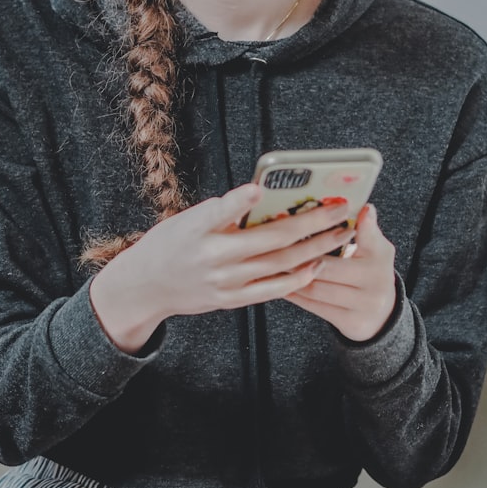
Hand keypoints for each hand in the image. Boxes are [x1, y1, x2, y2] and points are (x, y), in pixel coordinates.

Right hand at [90, 183, 355, 351]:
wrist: (146, 286)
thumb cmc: (171, 243)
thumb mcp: (188, 219)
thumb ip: (224, 212)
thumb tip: (264, 198)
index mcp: (198, 228)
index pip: (221, 210)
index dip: (241, 199)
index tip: (260, 187)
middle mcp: (213, 257)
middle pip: (273, 238)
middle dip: (313, 221)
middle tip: (340, 208)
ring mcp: (225, 281)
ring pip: (281, 263)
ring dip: (316, 247)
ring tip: (340, 234)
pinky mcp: (231, 299)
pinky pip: (273, 290)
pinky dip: (297, 277)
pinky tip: (316, 265)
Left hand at [285, 203, 397, 341]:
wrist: (382, 316)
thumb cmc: (371, 274)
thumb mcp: (375, 250)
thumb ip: (367, 230)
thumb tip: (365, 208)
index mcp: (381, 257)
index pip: (365, 237)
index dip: (342, 228)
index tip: (324, 215)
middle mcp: (376, 281)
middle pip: (328, 266)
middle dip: (299, 255)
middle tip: (274, 242)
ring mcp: (364, 304)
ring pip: (317, 287)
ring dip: (291, 275)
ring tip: (270, 262)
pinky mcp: (350, 322)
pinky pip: (315, 306)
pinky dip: (294, 293)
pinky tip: (279, 283)